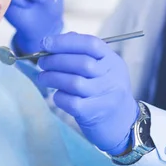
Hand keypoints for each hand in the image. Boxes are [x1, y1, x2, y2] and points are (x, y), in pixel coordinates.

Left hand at [37, 32, 138, 154]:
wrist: (122, 124)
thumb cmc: (104, 90)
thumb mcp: (102, 68)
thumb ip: (82, 52)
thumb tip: (54, 41)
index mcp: (112, 61)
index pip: (91, 44)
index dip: (65, 42)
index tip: (45, 43)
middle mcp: (112, 77)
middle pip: (81, 63)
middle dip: (55, 60)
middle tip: (42, 62)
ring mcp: (105, 96)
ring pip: (74, 83)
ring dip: (52, 78)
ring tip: (43, 77)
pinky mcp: (95, 114)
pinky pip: (71, 102)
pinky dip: (59, 96)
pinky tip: (56, 94)